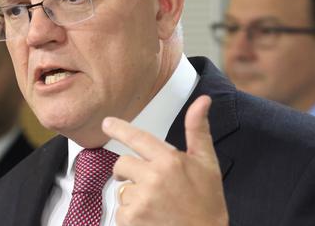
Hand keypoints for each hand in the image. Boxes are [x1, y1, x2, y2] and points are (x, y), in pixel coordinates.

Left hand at [101, 95, 228, 225]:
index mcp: (170, 160)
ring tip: (155, 205)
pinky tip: (150, 218)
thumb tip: (203, 99)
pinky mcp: (132, 219)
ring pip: (122, 189)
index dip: (119, 129)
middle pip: (122, 164)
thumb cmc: (207, 202)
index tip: (107, 123)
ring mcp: (141, 199)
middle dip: (128, 171)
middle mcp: (153, 177)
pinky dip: (131, 215)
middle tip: (145, 182)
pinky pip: (120, 210)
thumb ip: (198, 129)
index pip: (138, 138)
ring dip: (133, 195)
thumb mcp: (207, 162)